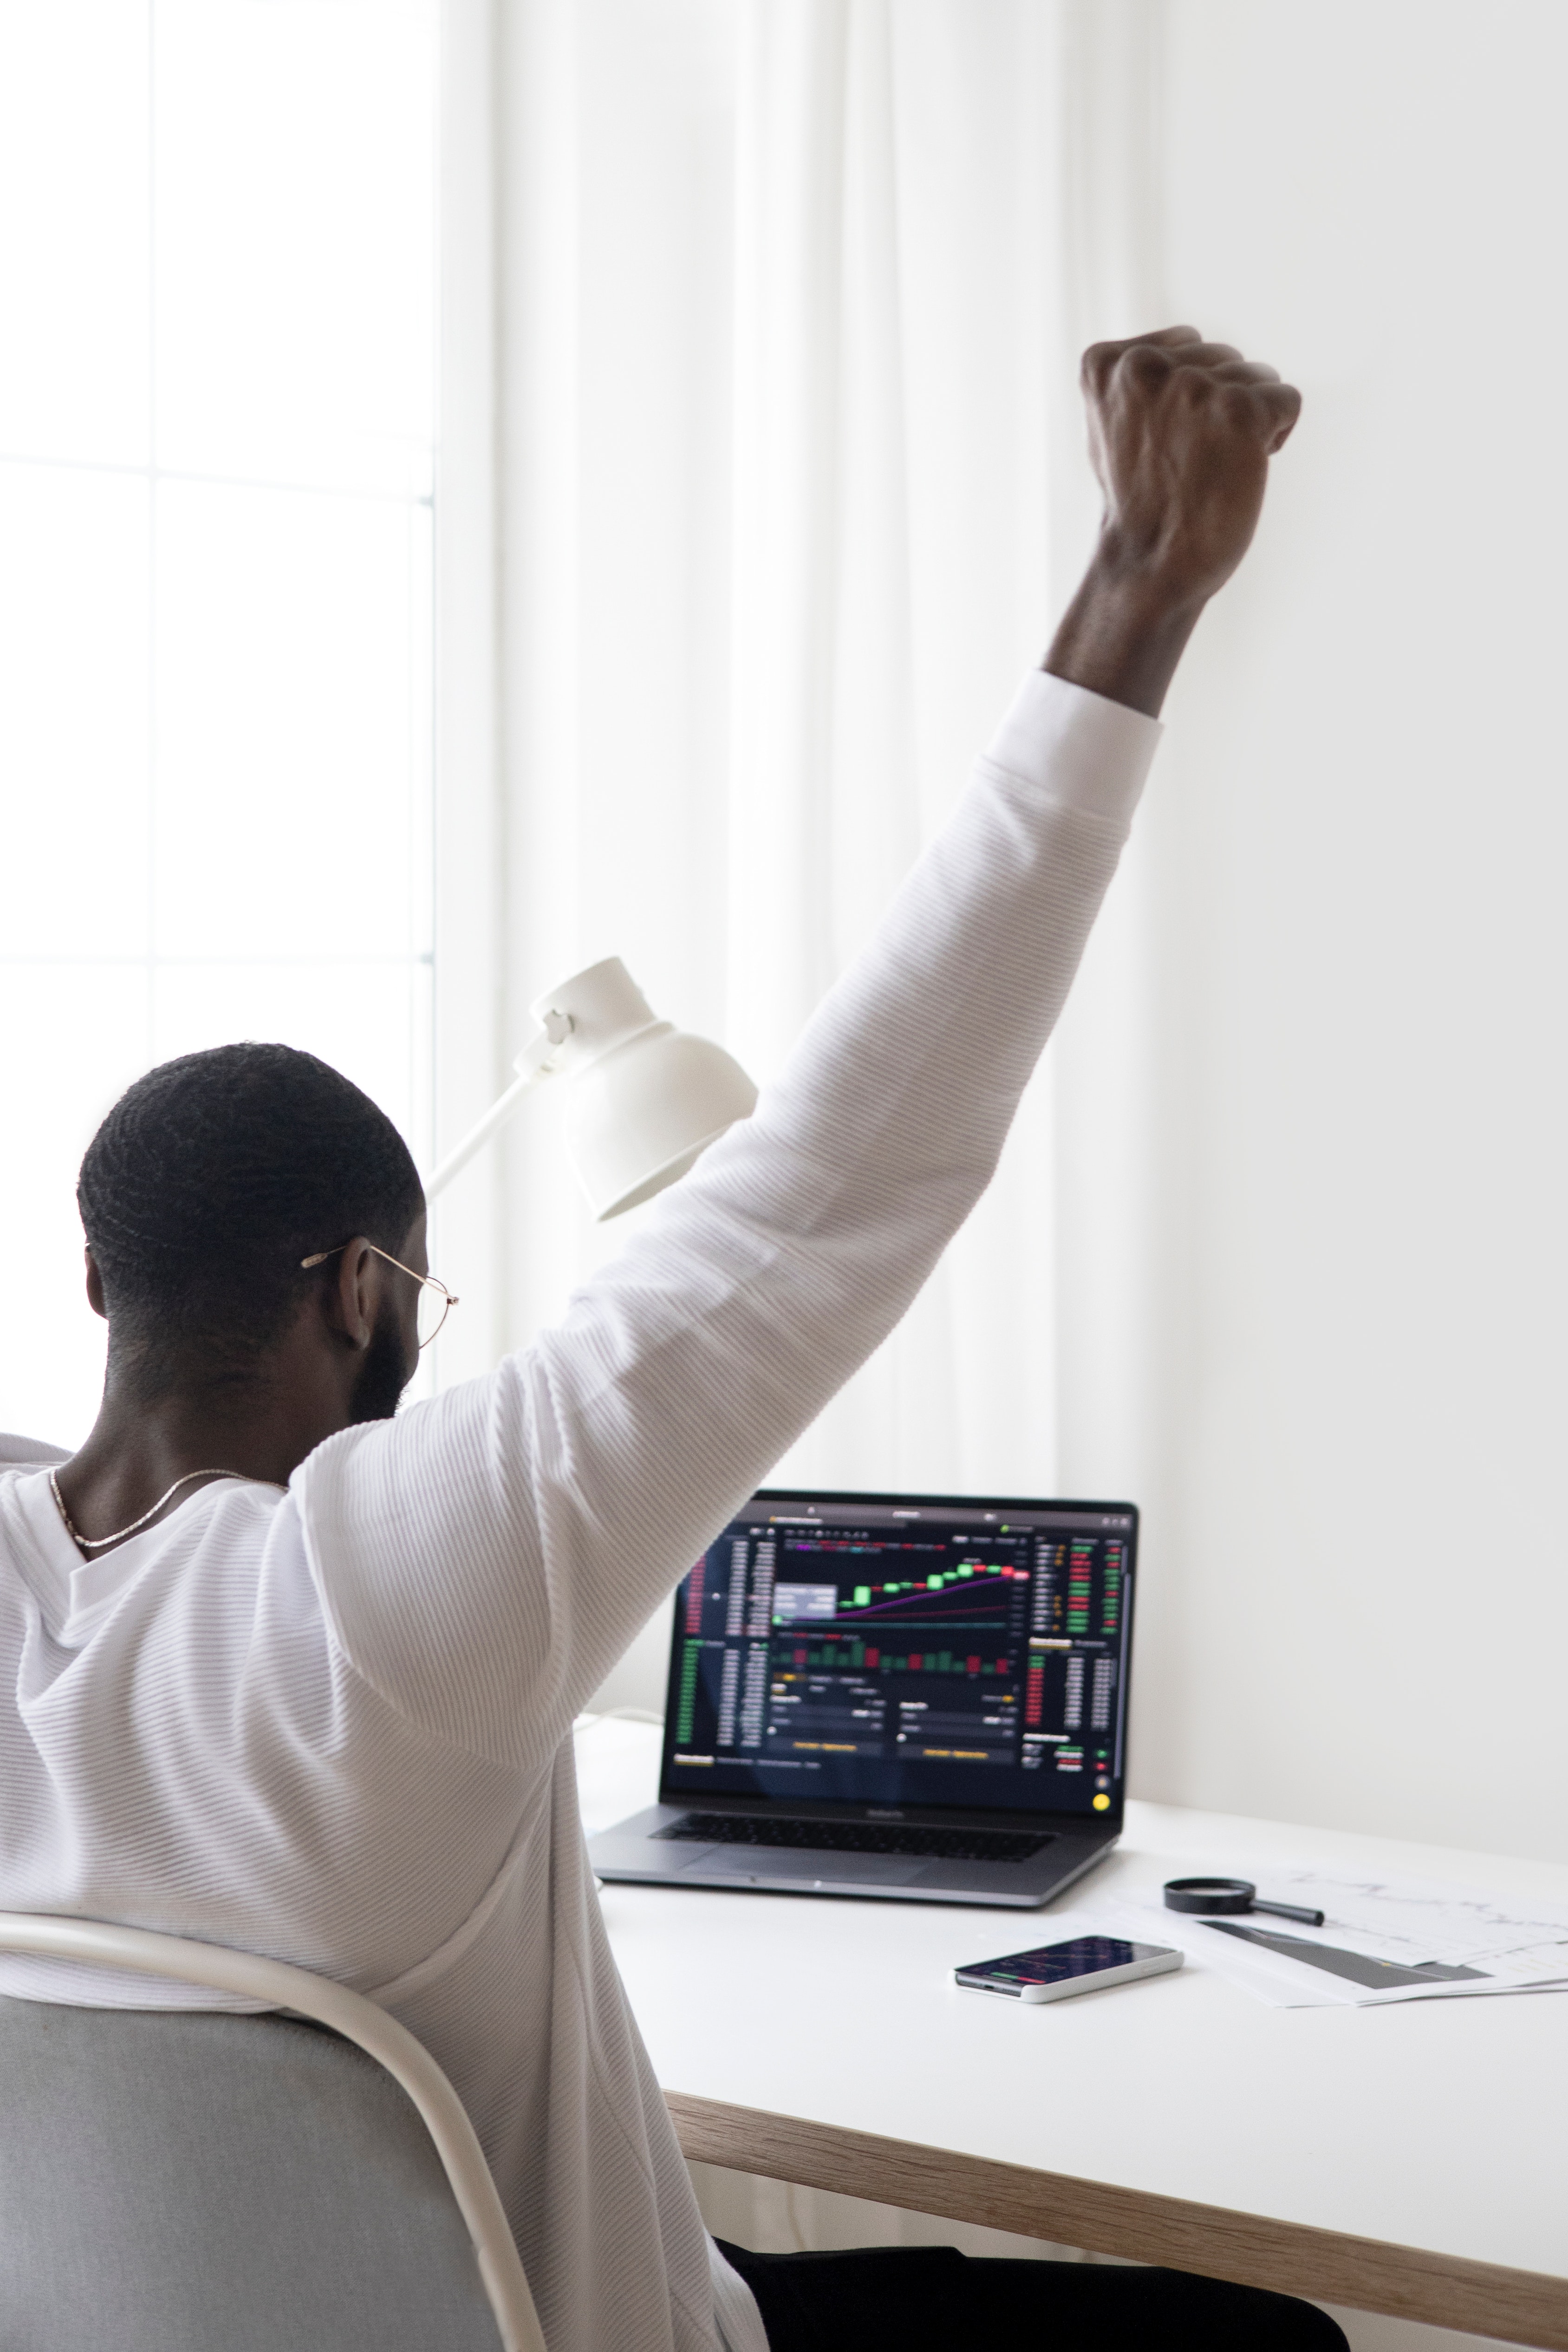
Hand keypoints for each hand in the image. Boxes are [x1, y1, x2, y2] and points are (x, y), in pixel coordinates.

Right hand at [1045, 326, 1301, 717]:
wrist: (1151, 566)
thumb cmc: (1135, 506)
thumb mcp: (1112, 426)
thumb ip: (1139, 380)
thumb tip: (1181, 344)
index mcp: (1106, 363)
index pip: (1186, 345)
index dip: (1188, 395)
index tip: (1165, 442)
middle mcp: (1146, 365)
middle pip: (1224, 358)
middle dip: (1220, 405)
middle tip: (1190, 462)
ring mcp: (1194, 386)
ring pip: (1257, 378)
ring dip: (1247, 422)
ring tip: (1212, 467)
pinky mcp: (1240, 410)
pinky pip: (1286, 401)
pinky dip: (1275, 436)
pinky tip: (1242, 469)